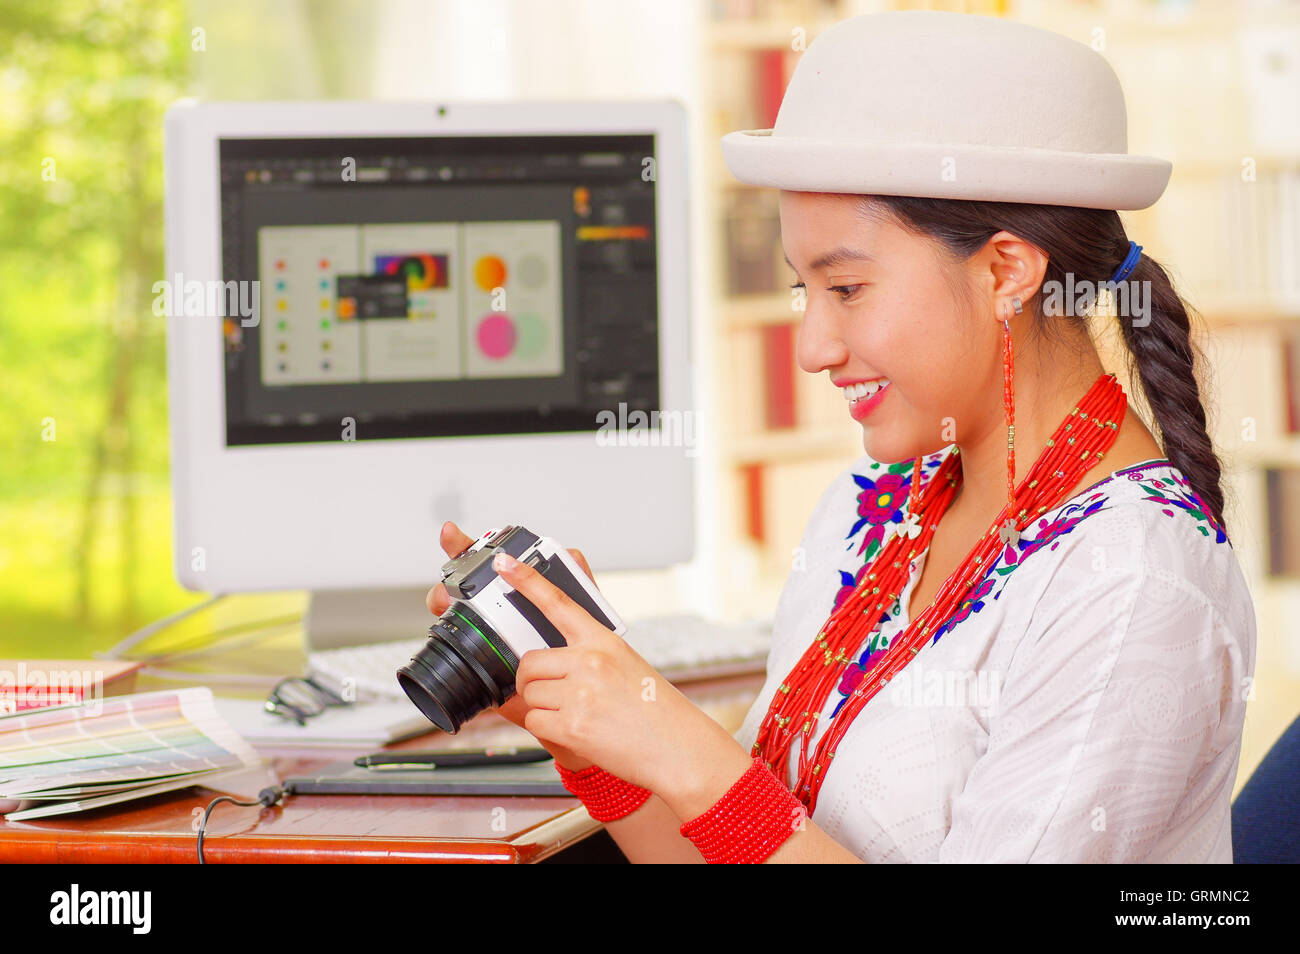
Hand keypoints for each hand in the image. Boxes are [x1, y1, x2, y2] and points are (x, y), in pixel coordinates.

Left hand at [489, 548, 742, 796]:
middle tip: (555, 693)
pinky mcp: (572, 726)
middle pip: (529, 663)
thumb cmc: (655, 709)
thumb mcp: (626, 663)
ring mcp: (580, 694)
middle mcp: (590, 662)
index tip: (505, 564)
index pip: (559, 602)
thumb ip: (589, 648)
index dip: (528, 580)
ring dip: (542, 707)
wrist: (678, 748)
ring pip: (529, 694)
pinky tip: (574, 730)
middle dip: (531, 681)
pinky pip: (534, 721)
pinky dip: (546, 728)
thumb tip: (550, 641)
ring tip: (575, 714)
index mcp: (604, 641)